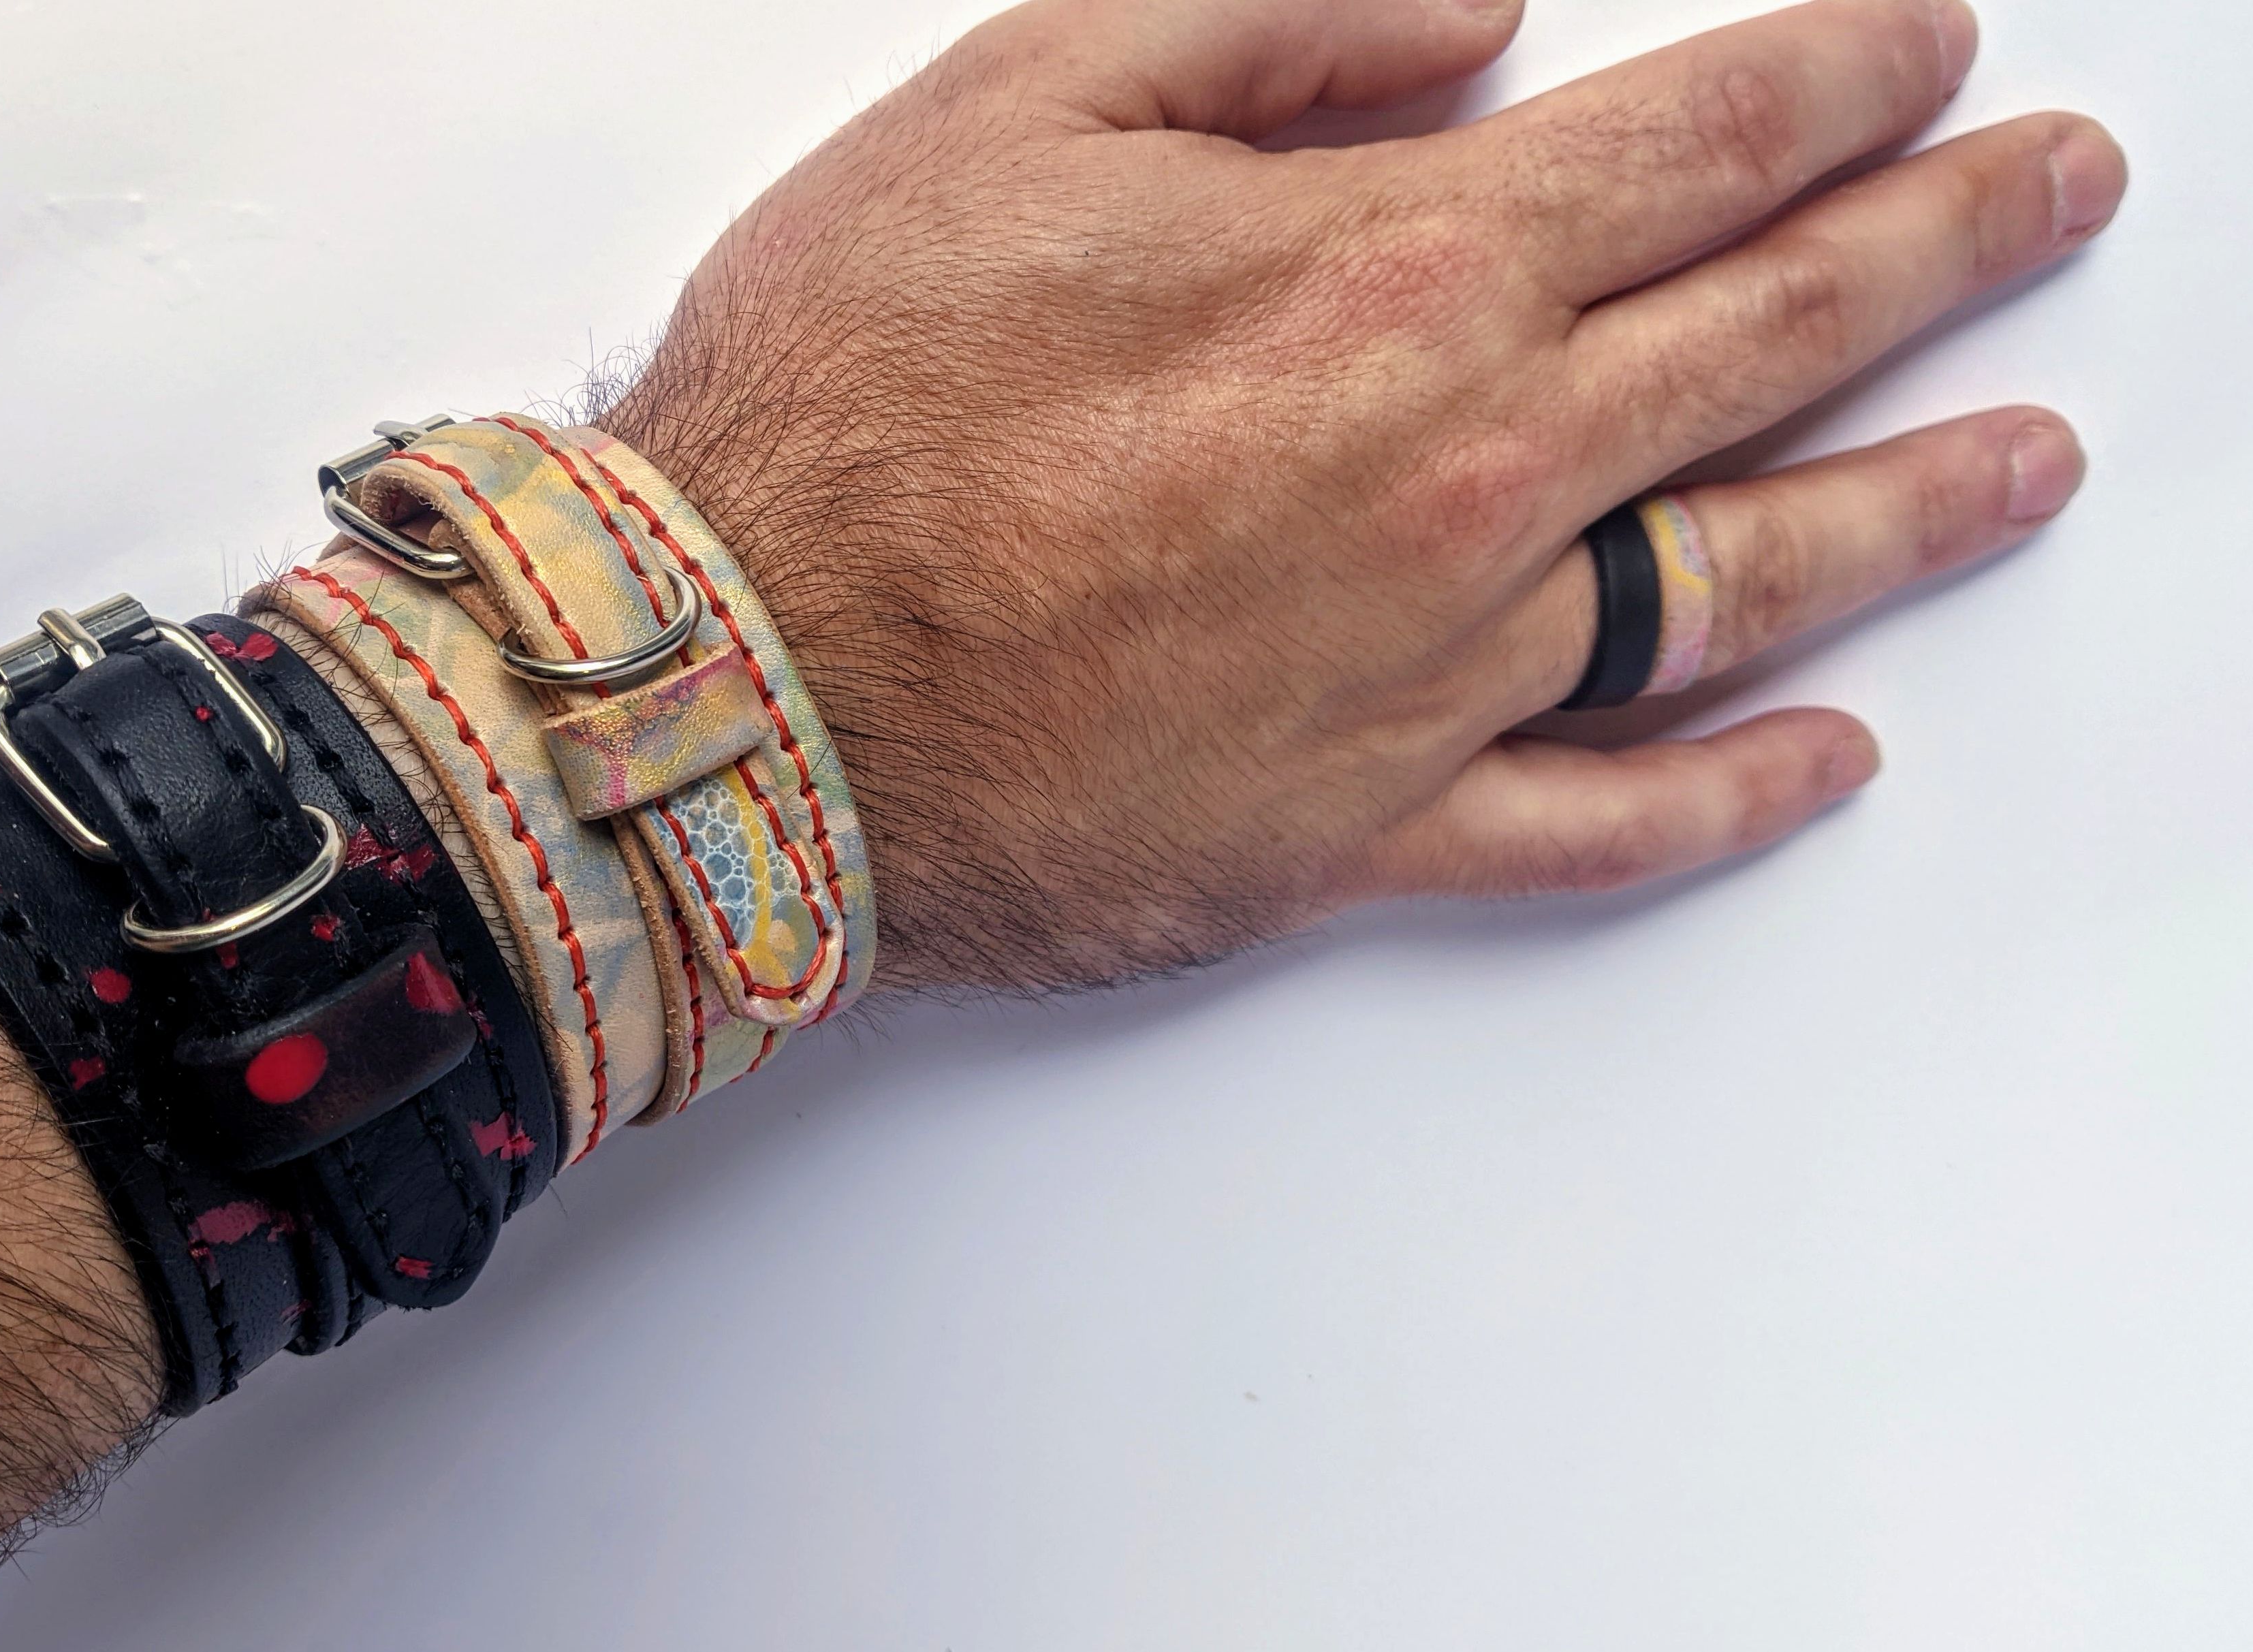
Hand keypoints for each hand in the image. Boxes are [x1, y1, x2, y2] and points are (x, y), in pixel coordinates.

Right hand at [607, 0, 2121, 992]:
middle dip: (1948, 240)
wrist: (728, 687)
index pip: (1708, 142)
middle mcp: (1466, 475)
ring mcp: (1435, 672)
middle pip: (1781, 333)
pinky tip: (1827, 760)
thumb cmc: (844, 403)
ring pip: (1746, 580)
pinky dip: (1730, 796)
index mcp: (1398, 273)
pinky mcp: (1361, 833)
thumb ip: (1284, 23)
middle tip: (2051, 195)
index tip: (1926, 54)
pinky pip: (1601, 822)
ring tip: (2028, 462)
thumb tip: (1481, 16)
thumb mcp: (1025, 95)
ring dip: (1914, 508)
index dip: (1844, 79)